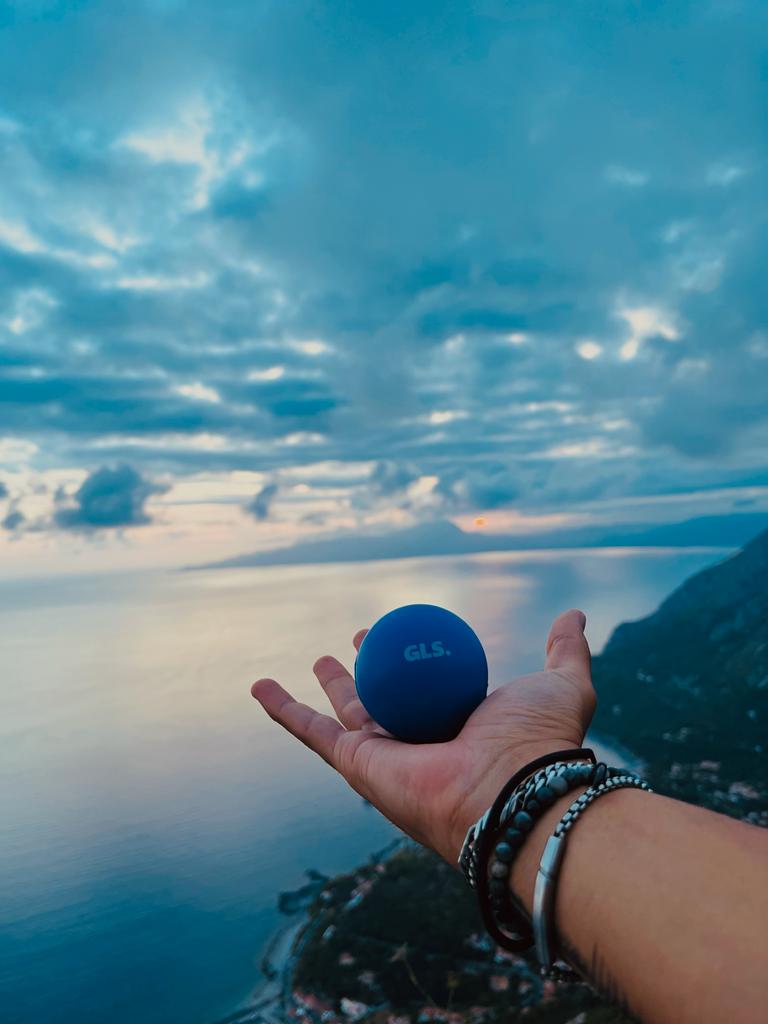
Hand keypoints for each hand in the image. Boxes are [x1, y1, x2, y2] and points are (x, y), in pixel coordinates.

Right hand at [251, 608, 595, 863]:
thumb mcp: (560, 683)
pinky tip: (259, 687)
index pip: (427, 687)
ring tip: (318, 660)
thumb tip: (573, 613)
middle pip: (383, 699)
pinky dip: (281, 710)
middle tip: (358, 641)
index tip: (400, 631)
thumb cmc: (540, 741)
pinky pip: (309, 732)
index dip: (411, 659)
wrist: (514, 792)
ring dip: (326, 689)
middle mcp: (420, 745)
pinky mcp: (356, 766)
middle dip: (369, 673)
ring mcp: (385, 758)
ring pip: (344, 714)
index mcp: (460, 727)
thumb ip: (564, 649)